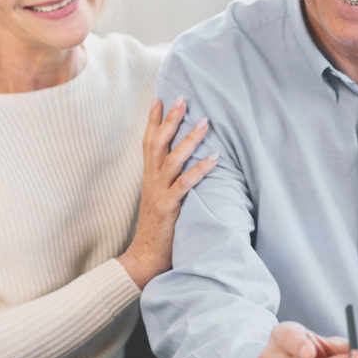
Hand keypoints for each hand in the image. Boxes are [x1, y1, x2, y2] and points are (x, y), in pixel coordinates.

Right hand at [118, 98, 217, 287]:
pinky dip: (200, 169)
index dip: (153, 121)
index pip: (148, 143)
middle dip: (170, 120)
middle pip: (158, 143)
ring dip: (189, 139)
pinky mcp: (168, 207)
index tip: (159, 99)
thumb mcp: (159, 200)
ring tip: (205, 122)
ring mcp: (159, 193)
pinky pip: (185, 184)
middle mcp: (152, 181)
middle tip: (182, 98)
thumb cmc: (156, 230)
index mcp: (149, 178)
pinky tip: (214, 158)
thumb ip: (168, 182)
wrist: (143, 258)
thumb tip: (182, 166)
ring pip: (172, 159)